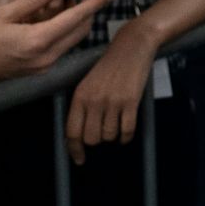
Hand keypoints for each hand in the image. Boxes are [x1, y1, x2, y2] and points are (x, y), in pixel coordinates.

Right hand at [0, 0, 110, 82]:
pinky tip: (58, 18)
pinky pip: (63, 46)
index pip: (75, 18)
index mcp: (38, 41)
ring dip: (78, 21)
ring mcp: (46, 65)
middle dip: (90, 11)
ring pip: (74, 39)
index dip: (94, 3)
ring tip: (73, 1)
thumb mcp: (4, 13)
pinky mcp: (42, 68)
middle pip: (81, 30)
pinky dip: (66, 31)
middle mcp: (47, 56)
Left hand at [64, 31, 156, 165]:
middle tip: (102, 132)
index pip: (72, 131)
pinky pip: (127, 131)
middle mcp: (94, 101)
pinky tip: (125, 133)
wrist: (132, 46)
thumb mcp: (88, 82)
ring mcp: (113, 102)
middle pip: (91, 138)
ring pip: (109, 136)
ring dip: (112, 136)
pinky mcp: (131, 102)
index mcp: (80, 96)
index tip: (79, 159)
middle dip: (97, 140)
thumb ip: (83, 105)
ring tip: (116, 125)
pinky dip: (126, 137)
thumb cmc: (109, 64)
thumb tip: (80, 133)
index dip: (75, 150)